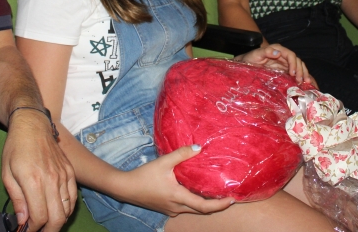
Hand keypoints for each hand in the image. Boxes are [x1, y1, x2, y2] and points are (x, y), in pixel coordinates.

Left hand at [3, 109, 77, 231]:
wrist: (32, 125)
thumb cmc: (16, 148)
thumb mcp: (7, 174)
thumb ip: (17, 199)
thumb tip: (23, 220)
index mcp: (33, 181)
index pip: (39, 217)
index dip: (33, 229)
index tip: (26, 231)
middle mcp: (52, 180)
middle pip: (57, 217)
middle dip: (49, 231)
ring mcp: (63, 175)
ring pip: (68, 209)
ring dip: (58, 221)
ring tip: (47, 223)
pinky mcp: (70, 171)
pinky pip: (73, 197)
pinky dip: (68, 208)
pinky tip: (58, 210)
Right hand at [118, 145, 235, 215]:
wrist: (125, 188)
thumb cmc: (144, 175)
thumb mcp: (163, 162)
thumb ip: (181, 154)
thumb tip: (199, 147)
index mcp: (178, 197)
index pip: (204, 206)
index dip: (219, 205)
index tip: (232, 200)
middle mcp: (176, 207)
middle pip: (200, 210)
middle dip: (216, 205)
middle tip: (227, 197)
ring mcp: (171, 210)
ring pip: (192, 210)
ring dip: (204, 204)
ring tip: (215, 194)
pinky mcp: (165, 208)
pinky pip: (184, 207)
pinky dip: (193, 202)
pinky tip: (195, 192)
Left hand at [236, 44, 316, 86]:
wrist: (246, 63)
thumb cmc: (250, 58)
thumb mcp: (256, 54)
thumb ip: (265, 52)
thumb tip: (278, 53)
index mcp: (278, 49)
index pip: (290, 55)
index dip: (293, 64)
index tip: (293, 73)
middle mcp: (283, 55)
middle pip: (297, 61)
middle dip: (301, 70)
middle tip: (301, 81)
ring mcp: (284, 62)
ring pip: (298, 66)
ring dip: (303, 73)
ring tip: (305, 82)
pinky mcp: (284, 69)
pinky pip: (295, 72)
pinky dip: (300, 76)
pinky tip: (304, 83)